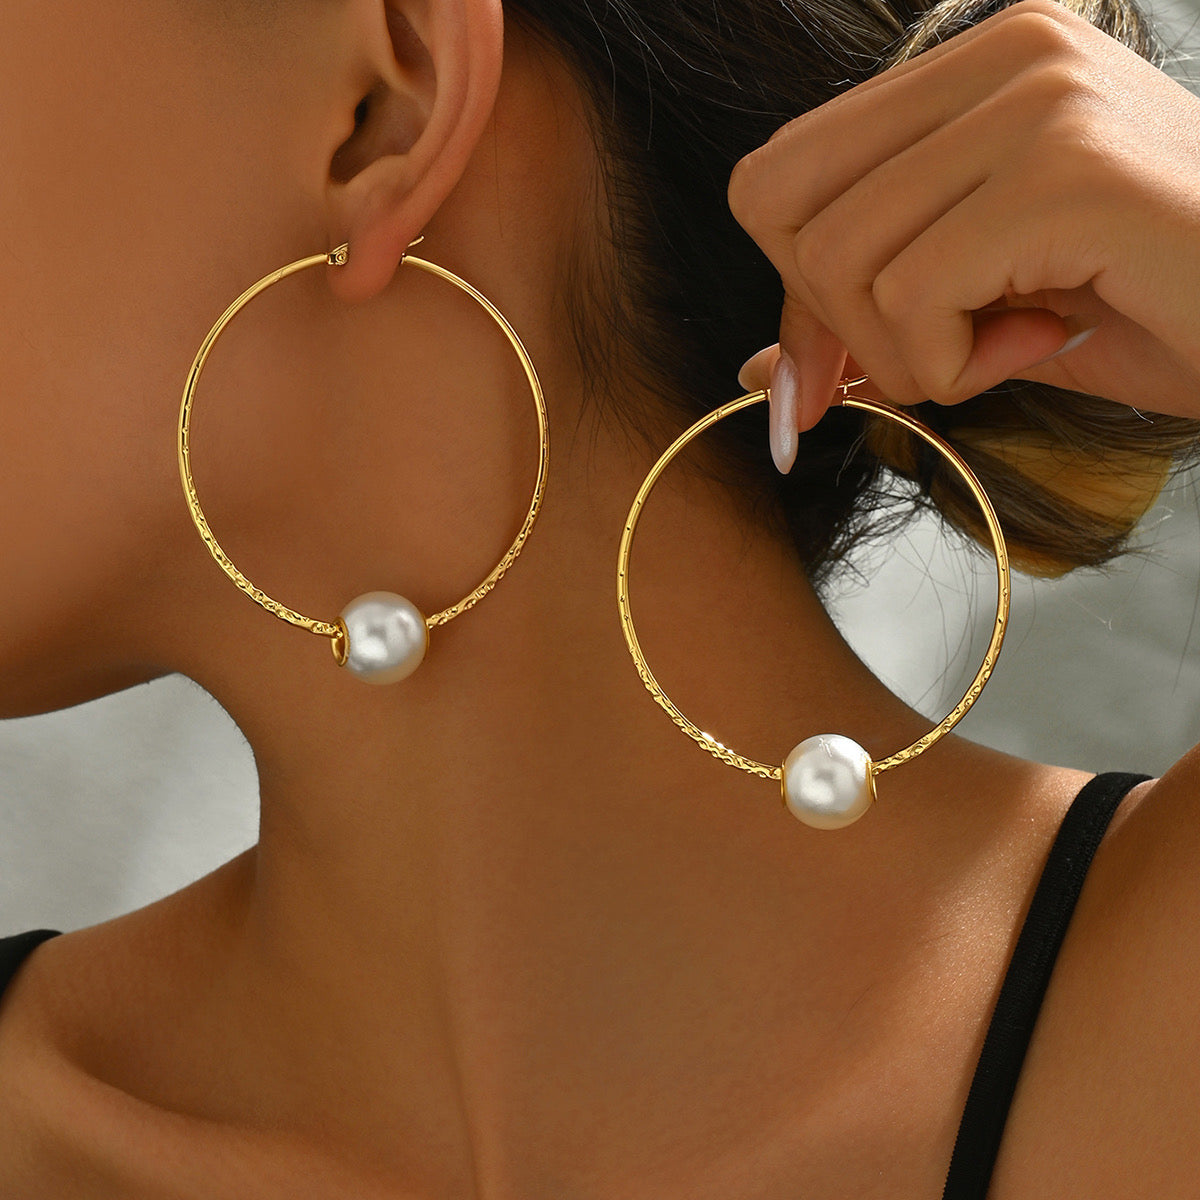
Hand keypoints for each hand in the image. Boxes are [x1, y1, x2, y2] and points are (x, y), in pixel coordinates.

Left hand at [728, 0, 1199, 438]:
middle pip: (784, 210)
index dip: (794, 289)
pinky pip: (913, 294)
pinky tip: (1040, 344)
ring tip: (1010, 343)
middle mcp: (1001, 57)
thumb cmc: (1152, 309)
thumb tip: (757, 368)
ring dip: (909, 351)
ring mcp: (1036, 102)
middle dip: (837, 324)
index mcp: (972, 70)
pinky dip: (953, 363)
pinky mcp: (1066, 169)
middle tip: (939, 355)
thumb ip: (869, 326)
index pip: (784, 175)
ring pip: (842, 259)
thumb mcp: (982, 316)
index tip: (844, 364)